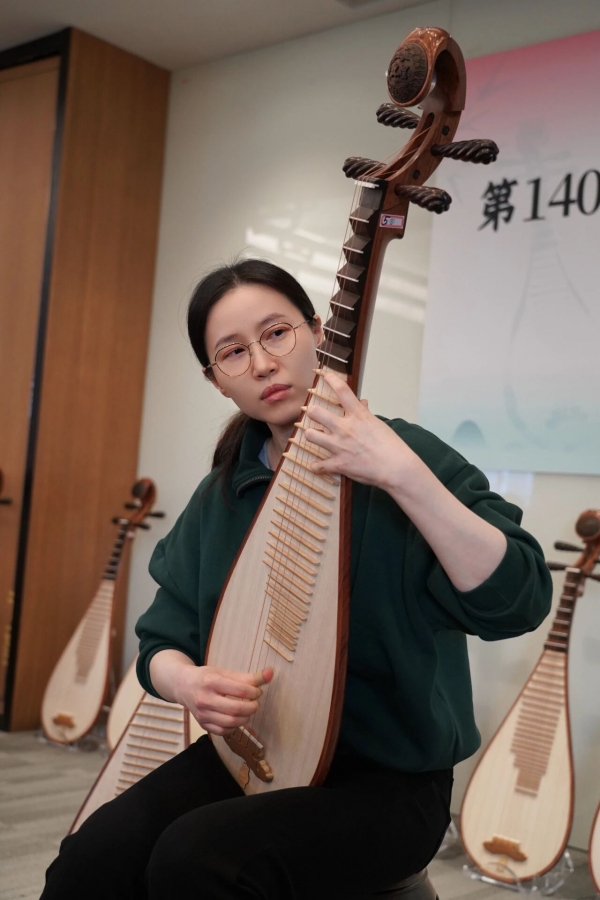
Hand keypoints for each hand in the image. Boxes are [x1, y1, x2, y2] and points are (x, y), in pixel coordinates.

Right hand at [175, 665, 273, 735]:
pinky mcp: (202, 725)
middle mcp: (205, 699)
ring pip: (231, 723)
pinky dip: (235, 727)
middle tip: (255, 703)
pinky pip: (223, 731)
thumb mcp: (225, 672)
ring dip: (245, 718)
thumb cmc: (207, 677)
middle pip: (236, 709)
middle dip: (252, 707)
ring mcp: (202, 714)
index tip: (257, 691)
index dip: (255, 691)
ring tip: (248, 711)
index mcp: (211, 681)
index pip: (240, 690)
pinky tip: (237, 719)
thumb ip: (249, 676)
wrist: (184, 686)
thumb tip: (271, 673)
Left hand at [303, 371, 417, 490]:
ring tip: (313, 435)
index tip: (325, 375)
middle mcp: (345, 428)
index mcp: (358, 416)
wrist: (396, 467)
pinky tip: (317, 465)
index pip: (342, 391)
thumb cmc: (391, 446)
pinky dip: (317, 466)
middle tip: (313, 413)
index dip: (332, 379)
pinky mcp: (338, 464)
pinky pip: (319, 465)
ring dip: (311, 435)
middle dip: (312, 411)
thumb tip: (362, 403)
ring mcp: (339, 446)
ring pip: (311, 435)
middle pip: (316, 412)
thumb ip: (365, 413)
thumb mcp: (378, 425)